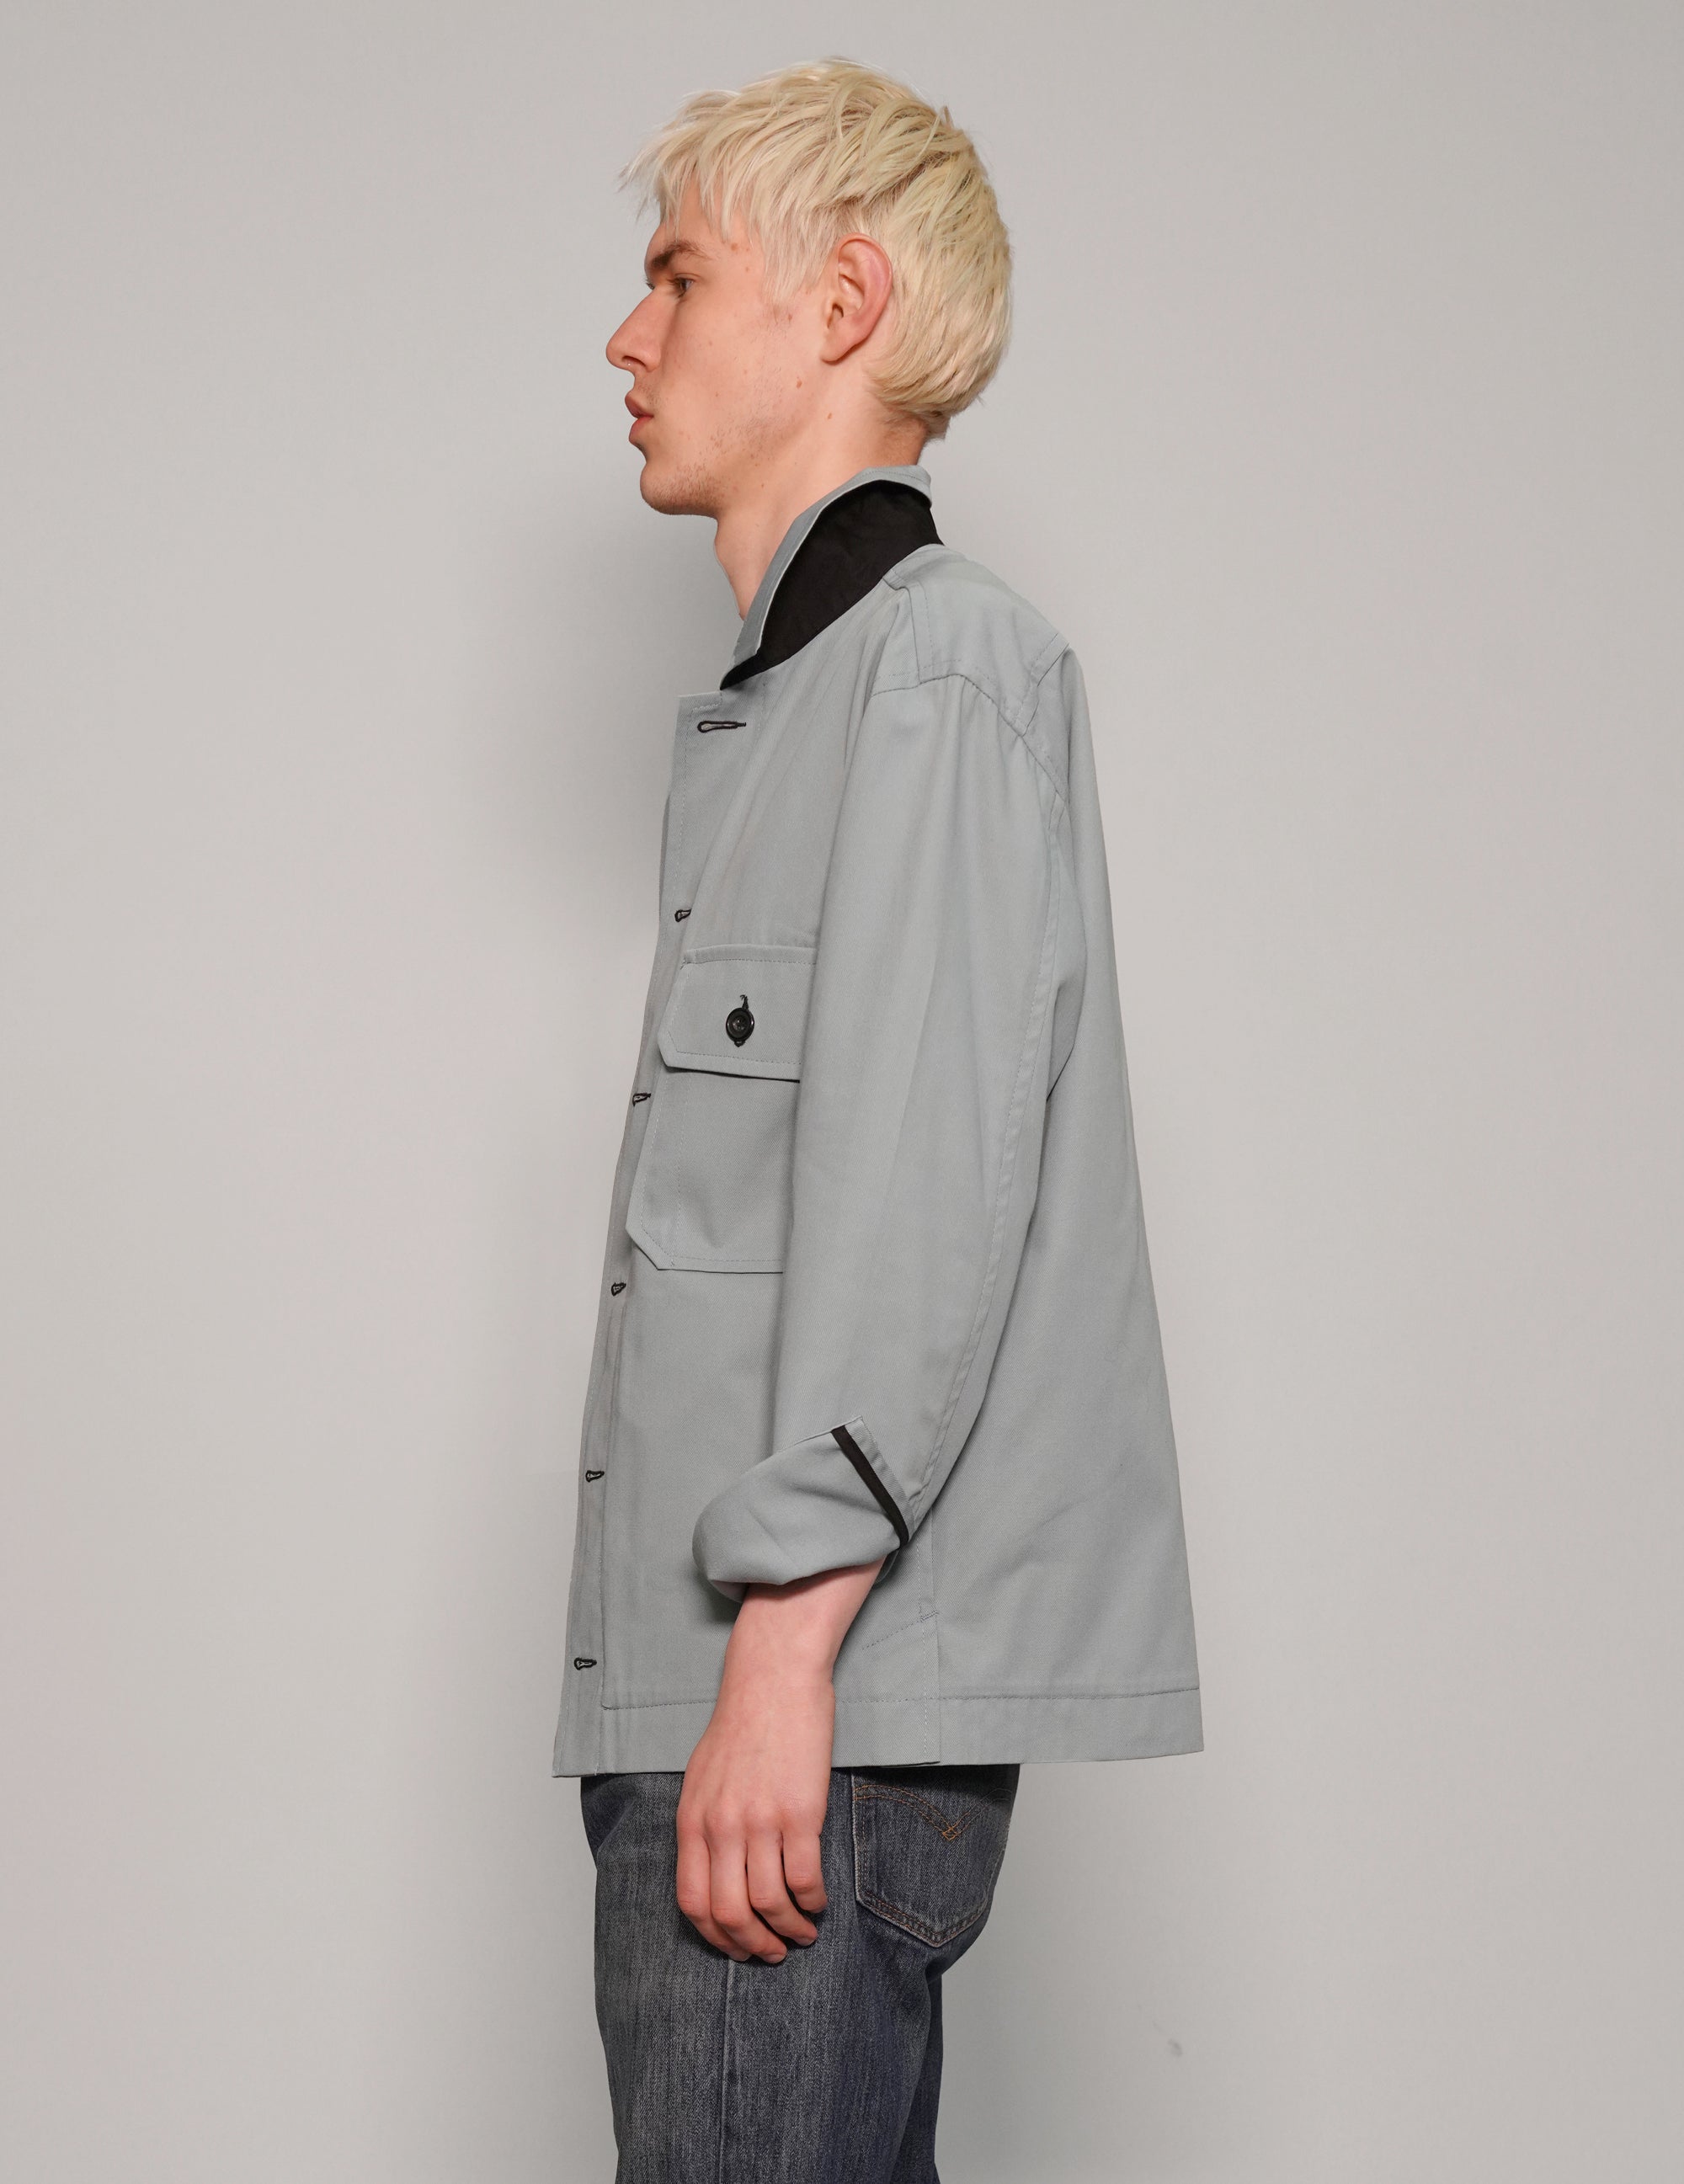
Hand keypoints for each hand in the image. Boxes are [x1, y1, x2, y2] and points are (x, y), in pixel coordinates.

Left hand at [675, 1557, 883, 1962]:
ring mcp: (760, 1822)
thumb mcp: (702, 1777)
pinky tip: (819, 1902)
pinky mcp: (800, 1813)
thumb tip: (712, 1873)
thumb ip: (703, 1825)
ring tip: (802, 1933)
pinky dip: (813, 1902)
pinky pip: (804, 1880)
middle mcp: (721, 1828)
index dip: (715, 1936)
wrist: (773, 1678)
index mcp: (692, 1821)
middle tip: (772, 1953)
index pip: (691, 1903)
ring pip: (769, 1905)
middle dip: (753, 1946)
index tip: (736, 1947)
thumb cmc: (741, 1723)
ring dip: (789, 1931)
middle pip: (729, 1915)